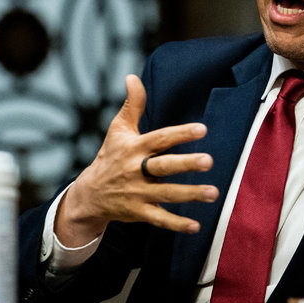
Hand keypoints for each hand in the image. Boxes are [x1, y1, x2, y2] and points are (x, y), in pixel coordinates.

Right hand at [55, 74, 216, 246]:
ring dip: (190, 194)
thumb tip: (132, 76)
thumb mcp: (118, 129)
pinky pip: (159, 219)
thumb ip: (131, 105)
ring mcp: (137, 193)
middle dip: (186, 164)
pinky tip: (196, 226)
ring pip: (166, 194)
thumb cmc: (110, 156)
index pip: (159, 139)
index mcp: (134, 148)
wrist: (89, 194)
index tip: (202, 129)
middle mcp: (136, 171)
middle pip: (163, 167)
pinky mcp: (139, 213)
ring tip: (213, 192)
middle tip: (209, 161)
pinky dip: (177, 224)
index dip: (179, 133)